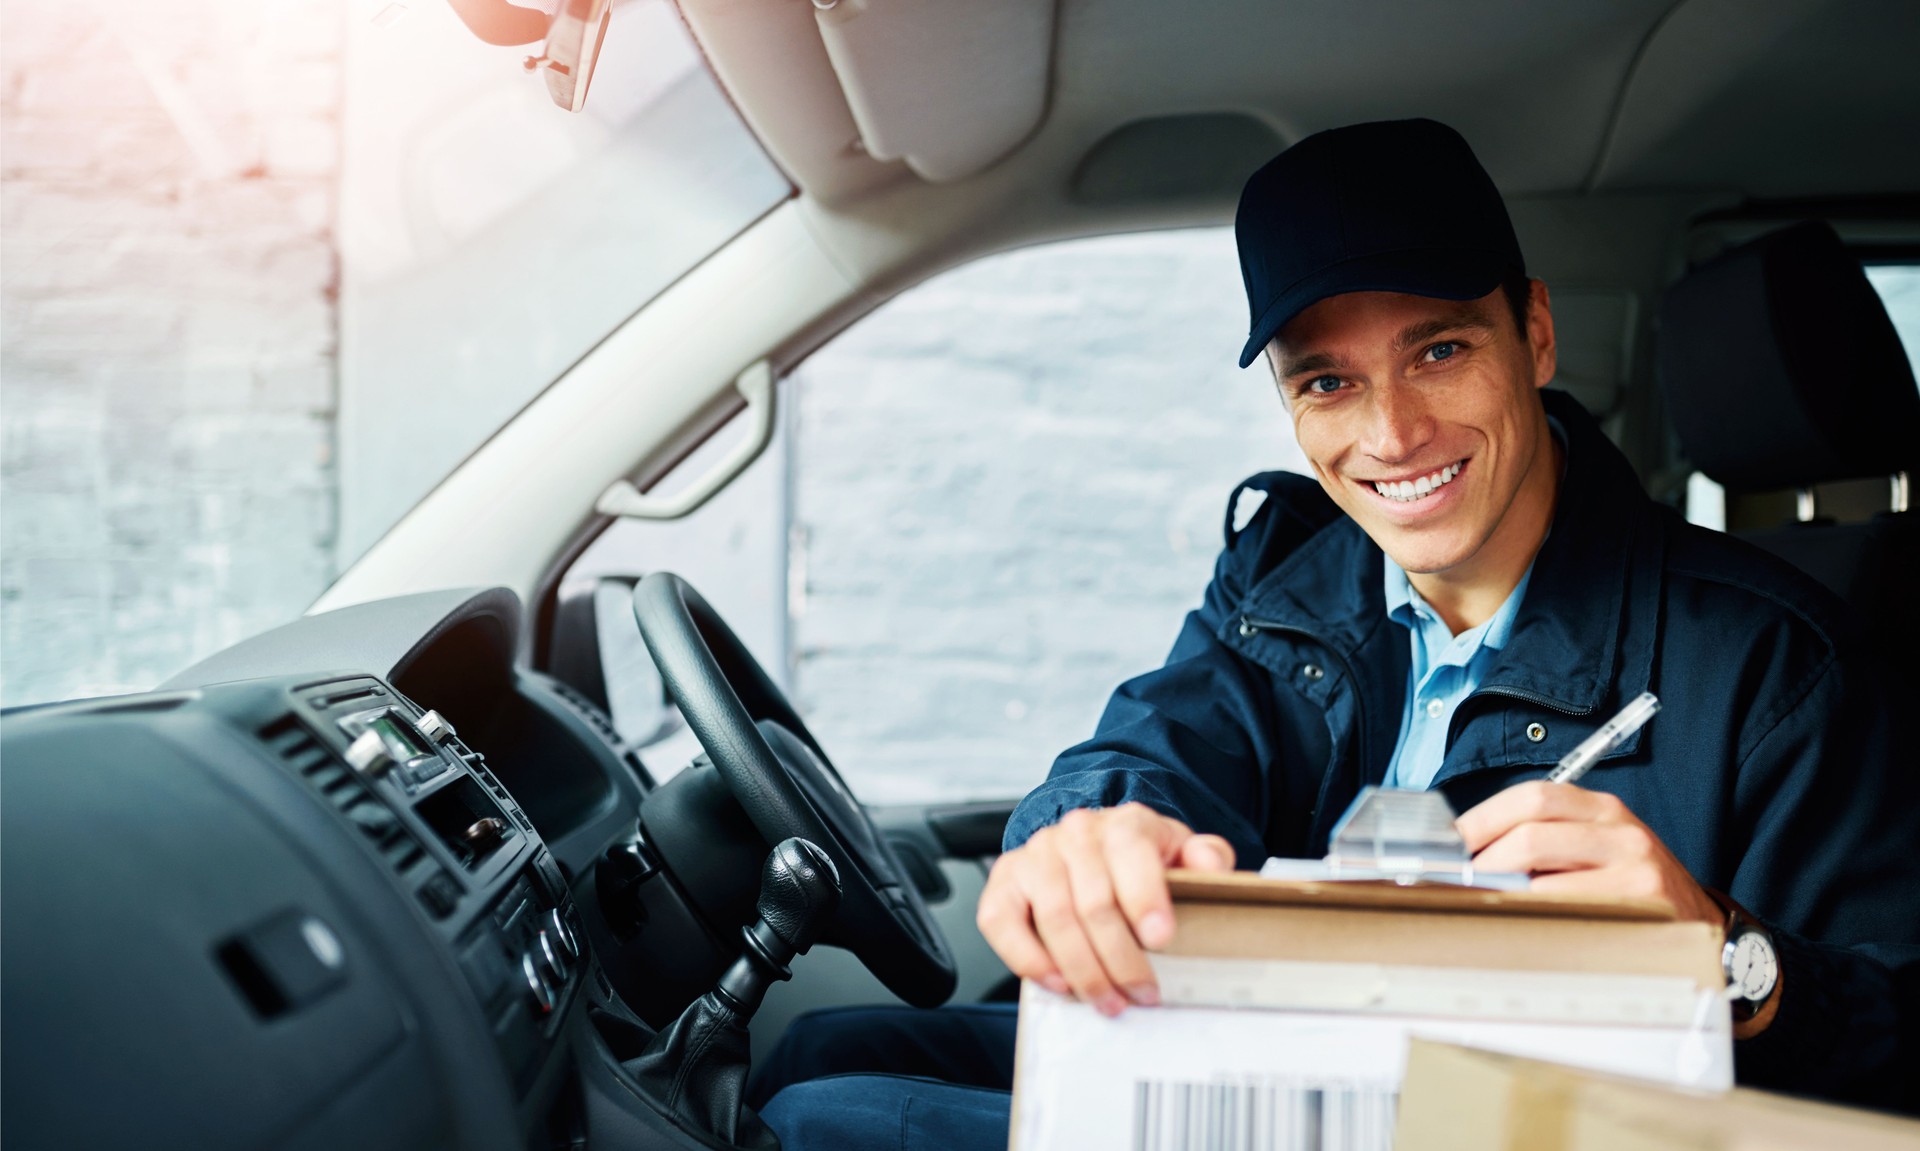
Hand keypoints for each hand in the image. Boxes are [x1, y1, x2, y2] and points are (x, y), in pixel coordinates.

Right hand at [976, 803, 1234, 1015]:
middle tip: (1142, 994)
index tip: (1161, 940)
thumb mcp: (1181, 854)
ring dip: (1084, 970)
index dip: (1145, 899)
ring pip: (1055, 919)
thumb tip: (1210, 868)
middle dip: (1121, 959)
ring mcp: (1035, 856)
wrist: (1092, 848)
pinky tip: (1060, 983)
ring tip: (1109, 1001)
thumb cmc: (1139, 862)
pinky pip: (1003, 924)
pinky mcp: (1004, 884)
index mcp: (1124, 823)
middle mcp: (1075, 833)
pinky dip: (1030, 960)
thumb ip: (1206, 857)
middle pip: (1094, 902)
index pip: (1131, 853)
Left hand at [1457, 781, 1721, 925]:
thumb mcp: (1594, 848)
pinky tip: (1519, 926)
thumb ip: (1543, 840)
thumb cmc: (1631, 887)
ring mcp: (1634, 867)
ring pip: (1544, 876)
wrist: (1699, 924)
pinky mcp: (1641, 905)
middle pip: (1531, 833)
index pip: (1531, 797)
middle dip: (1484, 859)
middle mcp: (1620, 830)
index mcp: (1601, 808)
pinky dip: (1533, 920)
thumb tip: (1468, 851)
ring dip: (1501, 893)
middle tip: (1458, 882)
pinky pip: (1568, 912)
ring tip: (1481, 905)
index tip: (1451, 844)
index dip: (1482, 819)